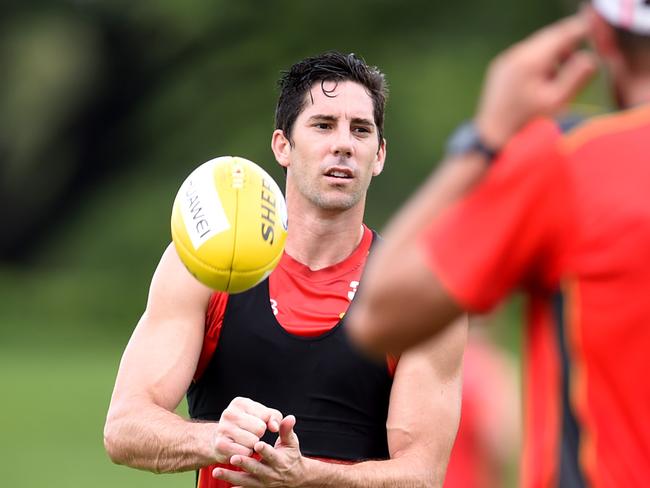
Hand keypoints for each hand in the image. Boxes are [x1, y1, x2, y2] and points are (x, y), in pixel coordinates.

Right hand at [212, 397, 282, 463]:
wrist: (223, 440)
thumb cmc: (248, 425)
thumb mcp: (262, 416)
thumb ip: (274, 418)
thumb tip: (275, 427)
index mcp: (240, 402)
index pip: (266, 416)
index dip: (265, 423)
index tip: (255, 423)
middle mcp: (229, 413)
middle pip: (260, 429)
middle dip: (258, 435)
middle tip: (249, 434)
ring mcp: (223, 428)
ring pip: (253, 442)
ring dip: (253, 446)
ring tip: (244, 442)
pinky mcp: (221, 445)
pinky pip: (245, 453)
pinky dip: (246, 454)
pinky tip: (239, 449)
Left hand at [212, 415, 305, 487]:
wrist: (295, 478)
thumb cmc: (291, 456)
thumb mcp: (292, 443)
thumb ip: (287, 430)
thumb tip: (290, 417)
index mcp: (279, 461)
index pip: (271, 455)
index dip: (265, 450)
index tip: (257, 444)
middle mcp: (270, 473)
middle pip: (256, 469)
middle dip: (244, 464)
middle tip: (233, 458)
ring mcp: (263, 482)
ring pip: (246, 480)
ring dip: (232, 476)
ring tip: (217, 471)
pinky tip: (224, 486)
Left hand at [476, 12, 596, 148]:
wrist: (492, 136)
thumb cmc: (525, 123)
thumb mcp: (557, 101)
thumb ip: (576, 76)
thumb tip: (590, 57)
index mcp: (530, 61)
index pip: (561, 35)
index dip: (580, 32)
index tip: (592, 36)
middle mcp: (515, 55)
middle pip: (548, 37)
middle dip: (566, 46)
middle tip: (575, 66)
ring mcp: (505, 61)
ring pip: (537, 46)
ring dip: (552, 56)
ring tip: (554, 83)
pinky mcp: (500, 68)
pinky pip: (525, 56)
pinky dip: (538, 63)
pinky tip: (539, 85)